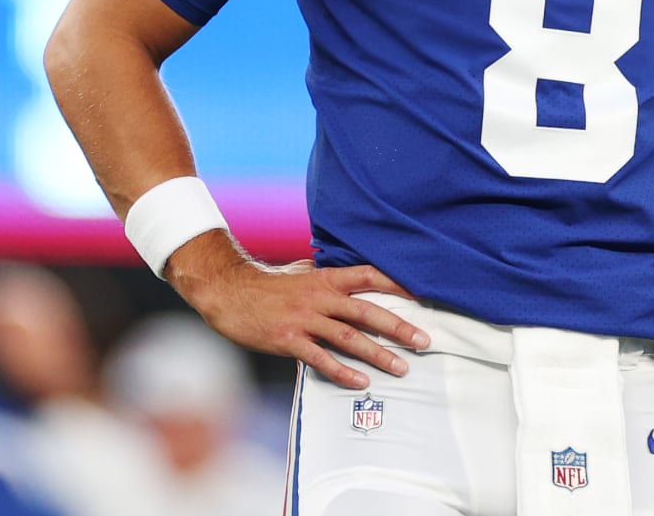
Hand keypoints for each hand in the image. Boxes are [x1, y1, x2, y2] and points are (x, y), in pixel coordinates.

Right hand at [166, 230, 431, 389]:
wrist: (228, 293)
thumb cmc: (265, 284)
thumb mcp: (298, 272)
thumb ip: (322, 274)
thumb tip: (343, 271)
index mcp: (324, 278)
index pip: (368, 275)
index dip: (396, 283)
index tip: (422, 294)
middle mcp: (319, 297)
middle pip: (366, 311)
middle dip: (398, 327)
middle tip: (424, 341)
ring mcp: (304, 319)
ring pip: (349, 337)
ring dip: (378, 354)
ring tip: (401, 368)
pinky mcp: (289, 340)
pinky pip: (321, 358)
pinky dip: (342, 371)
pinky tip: (361, 382)